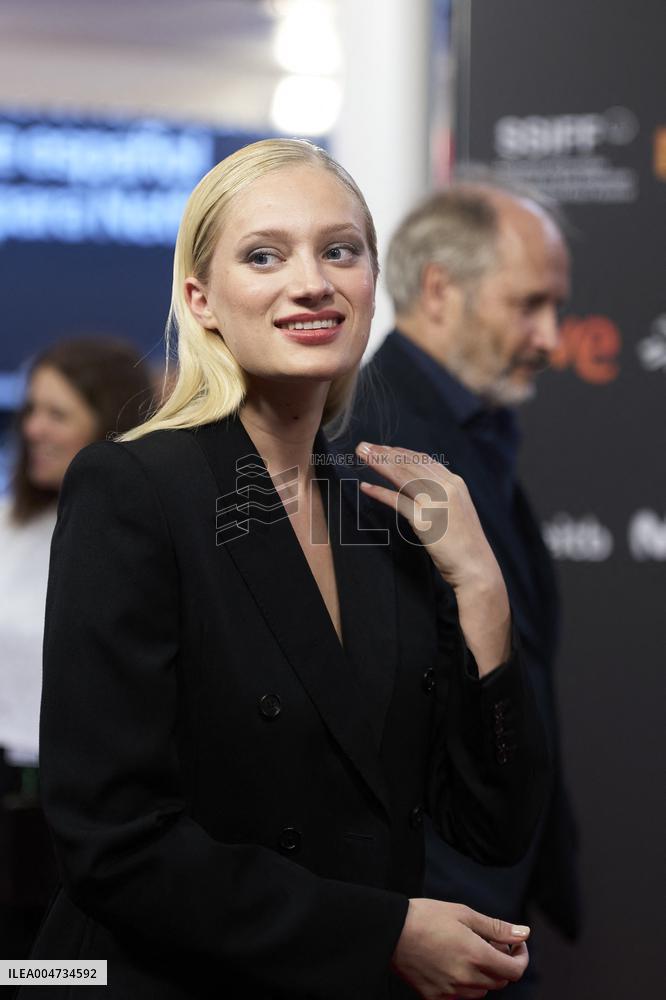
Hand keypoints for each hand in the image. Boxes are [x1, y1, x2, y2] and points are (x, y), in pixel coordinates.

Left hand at [356, 443, 510, 672]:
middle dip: (385, 452)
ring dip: (379, 463)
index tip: (383, 447)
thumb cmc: (465, 544)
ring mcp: (437, 502)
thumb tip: (413, 489)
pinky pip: (398, 501)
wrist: (477, 569)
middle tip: (364, 446)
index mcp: (456, 484)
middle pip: (410, 463)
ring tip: (361, 456)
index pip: (424, 459)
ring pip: (403, 475)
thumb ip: (439, 496)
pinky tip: (366, 487)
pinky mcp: (426, 520)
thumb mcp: (455, 512)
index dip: (401, 451)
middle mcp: (448, 487)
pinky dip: (380, 493)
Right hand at [392, 898, 529, 998]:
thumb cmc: (425, 917)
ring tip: (470, 952)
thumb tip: (523, 933)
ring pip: (483, 991)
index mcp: (476, 955)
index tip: (516, 945)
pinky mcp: (436, 998)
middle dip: (502, 963)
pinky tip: (454, 964)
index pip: (514, 971)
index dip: (521, 958)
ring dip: (485, 975)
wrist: (391, 931)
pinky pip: (462, 997)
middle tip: (491, 943)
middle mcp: (466, 978)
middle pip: (500, 981)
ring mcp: (451, 992)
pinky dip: (466, 985)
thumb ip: (496, 927)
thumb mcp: (464, 914)